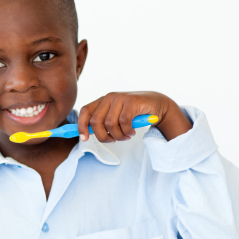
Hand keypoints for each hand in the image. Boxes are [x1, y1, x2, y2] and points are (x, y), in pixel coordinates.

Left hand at [77, 91, 191, 141]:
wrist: (157, 105)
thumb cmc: (133, 114)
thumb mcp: (115, 118)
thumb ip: (102, 124)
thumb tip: (85, 135)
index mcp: (101, 101)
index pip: (85, 112)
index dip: (81, 126)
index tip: (84, 139)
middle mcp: (108, 97)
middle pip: (95, 122)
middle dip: (102, 136)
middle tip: (112, 141)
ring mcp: (120, 98)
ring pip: (109, 124)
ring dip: (117, 136)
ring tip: (126, 136)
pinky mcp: (131, 101)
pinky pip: (123, 122)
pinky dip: (127, 131)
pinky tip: (132, 131)